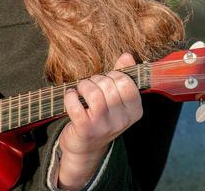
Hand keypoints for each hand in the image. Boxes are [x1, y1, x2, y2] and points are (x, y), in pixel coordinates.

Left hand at [57, 53, 142, 189]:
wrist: (86, 148)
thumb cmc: (101, 119)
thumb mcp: (116, 101)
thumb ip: (122, 77)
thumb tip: (127, 56)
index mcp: (134, 111)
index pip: (127, 83)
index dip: (114, 75)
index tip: (106, 80)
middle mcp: (122, 120)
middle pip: (109, 85)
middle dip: (97, 79)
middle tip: (90, 86)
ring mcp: (104, 125)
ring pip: (94, 92)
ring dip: (84, 86)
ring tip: (81, 90)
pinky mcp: (86, 128)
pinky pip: (76, 103)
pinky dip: (70, 96)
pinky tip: (70, 96)